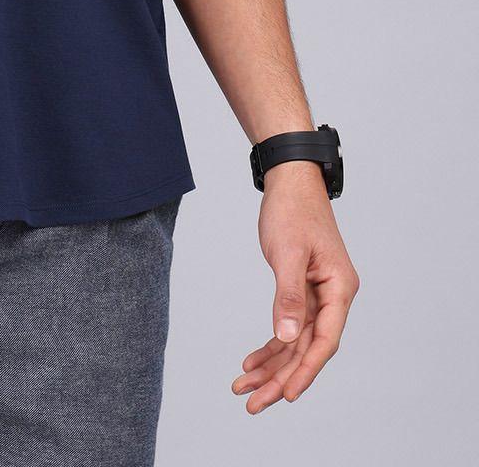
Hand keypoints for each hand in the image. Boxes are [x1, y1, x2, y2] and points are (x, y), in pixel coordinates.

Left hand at [231, 162, 359, 412]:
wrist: (290, 181)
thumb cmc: (293, 210)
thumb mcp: (287, 253)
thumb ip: (289, 296)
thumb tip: (286, 338)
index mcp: (340, 289)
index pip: (324, 341)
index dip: (306, 371)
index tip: (286, 396)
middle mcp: (333, 297)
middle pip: (308, 348)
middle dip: (280, 377)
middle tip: (251, 403)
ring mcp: (319, 295)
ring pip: (295, 341)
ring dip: (271, 366)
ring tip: (243, 387)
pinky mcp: (303, 289)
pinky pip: (288, 326)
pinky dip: (271, 344)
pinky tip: (252, 362)